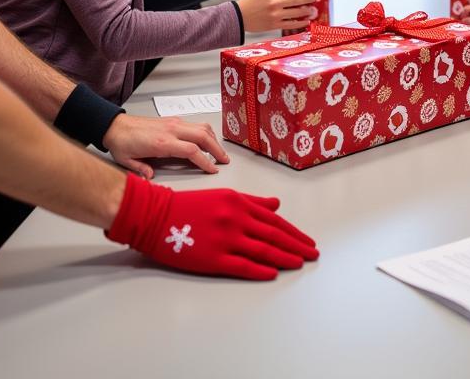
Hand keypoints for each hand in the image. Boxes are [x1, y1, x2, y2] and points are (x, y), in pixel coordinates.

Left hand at [103, 114, 230, 179]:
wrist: (115, 125)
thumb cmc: (121, 142)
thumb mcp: (127, 161)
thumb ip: (141, 170)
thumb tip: (151, 178)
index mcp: (162, 142)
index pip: (192, 150)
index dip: (205, 161)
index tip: (213, 169)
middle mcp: (171, 130)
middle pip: (203, 136)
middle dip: (217, 149)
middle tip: (224, 160)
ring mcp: (174, 123)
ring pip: (201, 127)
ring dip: (213, 139)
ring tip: (219, 151)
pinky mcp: (173, 120)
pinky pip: (195, 124)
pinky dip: (205, 133)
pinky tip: (206, 141)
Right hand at [106, 174, 318, 279]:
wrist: (156, 216)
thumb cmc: (189, 205)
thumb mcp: (223, 196)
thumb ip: (252, 201)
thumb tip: (277, 205)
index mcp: (239, 202)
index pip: (275, 221)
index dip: (294, 232)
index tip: (307, 241)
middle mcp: (236, 218)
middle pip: (274, 235)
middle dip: (296, 245)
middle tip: (313, 254)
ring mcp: (225, 238)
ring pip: (263, 250)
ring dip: (285, 257)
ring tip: (300, 263)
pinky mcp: (213, 258)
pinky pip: (242, 265)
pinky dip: (260, 269)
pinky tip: (273, 273)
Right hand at [238, 0, 317, 32]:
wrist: (238, 16)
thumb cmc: (250, 1)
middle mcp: (274, 2)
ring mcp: (275, 14)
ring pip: (296, 12)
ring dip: (306, 11)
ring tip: (313, 9)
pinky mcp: (274, 25)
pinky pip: (291, 24)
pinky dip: (300, 22)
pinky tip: (306, 21)